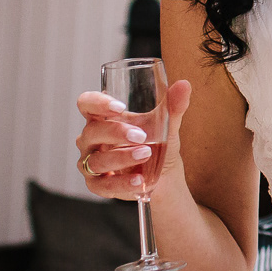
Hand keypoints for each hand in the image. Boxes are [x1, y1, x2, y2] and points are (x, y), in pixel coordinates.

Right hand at [74, 81, 192, 199]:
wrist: (164, 175)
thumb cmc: (157, 143)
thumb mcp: (166, 124)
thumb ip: (173, 106)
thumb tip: (184, 85)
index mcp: (103, 118)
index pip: (87, 103)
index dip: (97, 103)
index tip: (119, 107)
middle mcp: (91, 139)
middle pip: (92, 132)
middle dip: (116, 133)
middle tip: (141, 136)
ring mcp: (91, 162)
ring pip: (96, 160)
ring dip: (121, 157)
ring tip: (146, 154)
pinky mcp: (97, 184)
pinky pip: (102, 185)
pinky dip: (121, 183)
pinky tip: (139, 180)